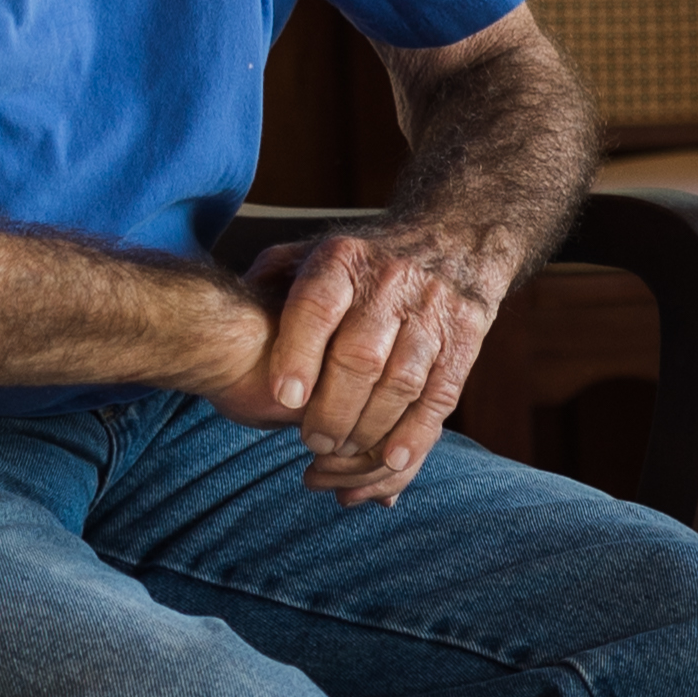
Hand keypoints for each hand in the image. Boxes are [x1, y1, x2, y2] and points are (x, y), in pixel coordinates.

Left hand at [216, 221, 516, 506]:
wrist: (452, 237)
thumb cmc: (364, 263)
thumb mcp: (313, 253)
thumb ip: (271, 282)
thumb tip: (231, 318)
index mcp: (343, 258)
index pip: (317, 306)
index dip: (299, 354)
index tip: (284, 399)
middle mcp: (390, 280)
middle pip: (360, 356)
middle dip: (333, 410)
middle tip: (314, 443)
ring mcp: (433, 310)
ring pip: (401, 382)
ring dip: (370, 429)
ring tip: (343, 453)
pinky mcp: (465, 338)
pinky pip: (441, 394)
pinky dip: (417, 434)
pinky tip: (391, 459)